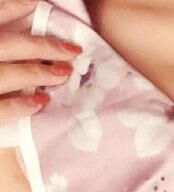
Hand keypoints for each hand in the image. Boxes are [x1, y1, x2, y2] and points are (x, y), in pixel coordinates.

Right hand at [0, 0, 82, 125]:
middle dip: (43, 46)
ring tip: (64, 74)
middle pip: (9, 45)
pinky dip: (20, 105)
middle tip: (72, 49)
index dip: (13, 7)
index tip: (38, 2)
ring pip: (7, 75)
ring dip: (39, 74)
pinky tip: (41, 102)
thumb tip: (12, 13)